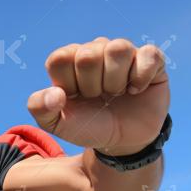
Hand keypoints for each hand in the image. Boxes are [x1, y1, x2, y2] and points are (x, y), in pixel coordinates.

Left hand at [27, 37, 169, 154]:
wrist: (120, 141)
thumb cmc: (87, 126)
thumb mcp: (56, 124)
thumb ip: (39, 108)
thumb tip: (55, 93)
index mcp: (69, 60)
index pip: (60, 59)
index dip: (68, 84)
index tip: (75, 98)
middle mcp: (96, 50)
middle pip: (88, 55)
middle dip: (91, 86)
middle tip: (98, 98)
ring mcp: (124, 53)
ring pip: (118, 49)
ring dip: (115, 82)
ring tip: (116, 93)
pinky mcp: (151, 60)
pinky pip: (148, 55)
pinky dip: (141, 78)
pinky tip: (136, 90)